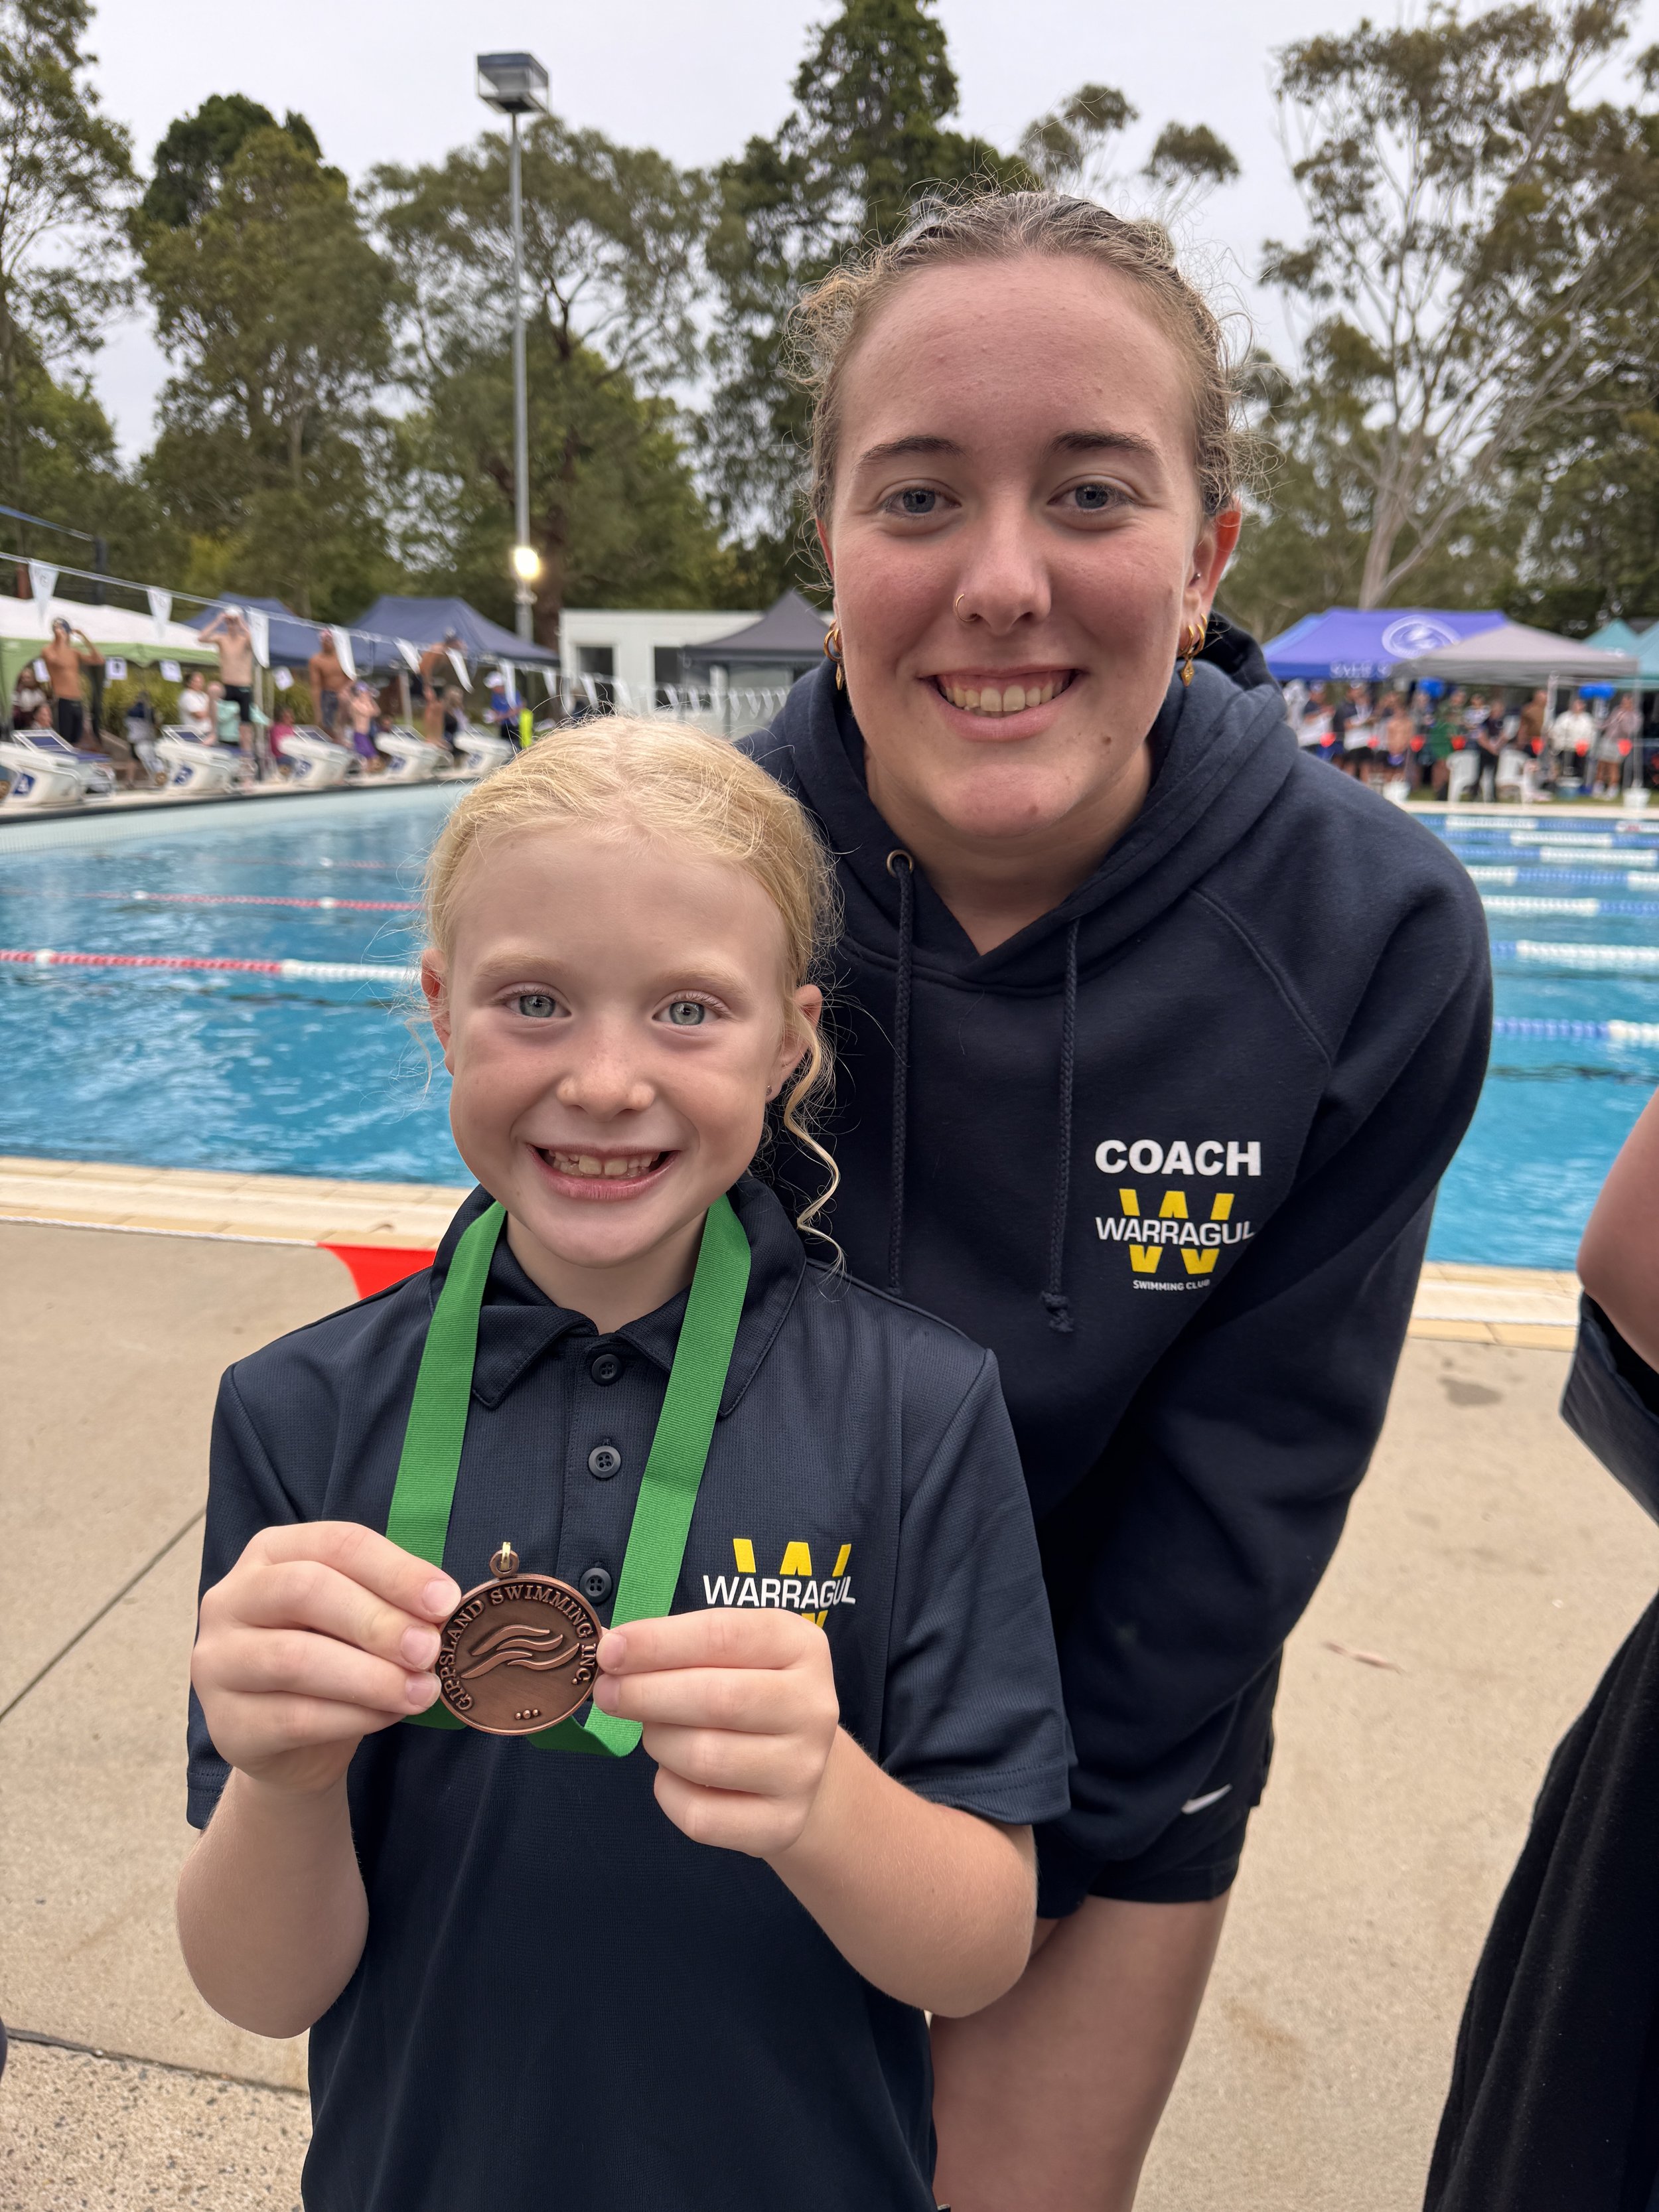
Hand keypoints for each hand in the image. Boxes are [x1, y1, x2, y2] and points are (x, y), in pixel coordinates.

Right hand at [192, 1523, 458, 1798]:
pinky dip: (353, 1717)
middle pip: (305, 1591)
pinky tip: (390, 1715)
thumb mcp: (357, 1617)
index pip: (335, 1543)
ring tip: (422, 1690)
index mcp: (270, 1553)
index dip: (395, 1570)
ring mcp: (218, 1661)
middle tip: (430, 1648)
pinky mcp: (226, 1723)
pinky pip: (294, 1718)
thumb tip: (439, 1611)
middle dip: (377, 1620)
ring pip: (296, 1659)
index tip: (445, 1601)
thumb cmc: (331, 1657)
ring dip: (371, 1676)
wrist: (292, 1744)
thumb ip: (389, 1604)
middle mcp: (232, 1598)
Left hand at [592, 1610, 840, 1858]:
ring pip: (704, 1759)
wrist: (795, 1761)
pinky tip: (674, 1774)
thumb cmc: (747, 1690)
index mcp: (801, 1646)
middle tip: (606, 1692)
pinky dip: (669, 1792)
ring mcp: (803, 1770)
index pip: (724, 1636)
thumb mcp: (730, 1652)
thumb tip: (610, 1650)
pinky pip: (700, 1816)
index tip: (610, 1649)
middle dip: (646, 1693)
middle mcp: (813, 1706)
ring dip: (659, 1742)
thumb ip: (676, 1646)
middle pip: (717, 1699)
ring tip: (653, 1731)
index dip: (659, 1642)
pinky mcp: (783, 1823)